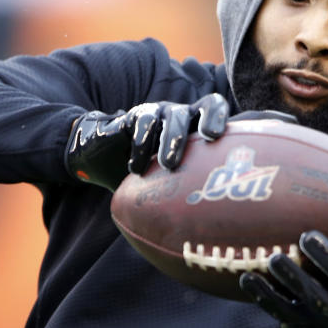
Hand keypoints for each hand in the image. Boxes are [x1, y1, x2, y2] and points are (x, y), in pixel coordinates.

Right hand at [66, 93, 230, 190]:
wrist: (104, 160)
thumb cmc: (149, 174)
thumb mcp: (175, 180)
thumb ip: (194, 187)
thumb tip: (222, 221)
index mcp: (195, 124)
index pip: (214, 106)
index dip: (219, 114)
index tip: (218, 135)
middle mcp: (178, 114)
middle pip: (195, 110)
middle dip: (203, 125)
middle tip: (204, 142)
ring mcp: (156, 112)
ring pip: (169, 116)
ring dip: (171, 139)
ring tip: (168, 165)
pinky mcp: (133, 117)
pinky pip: (142, 123)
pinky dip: (142, 145)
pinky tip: (137, 168)